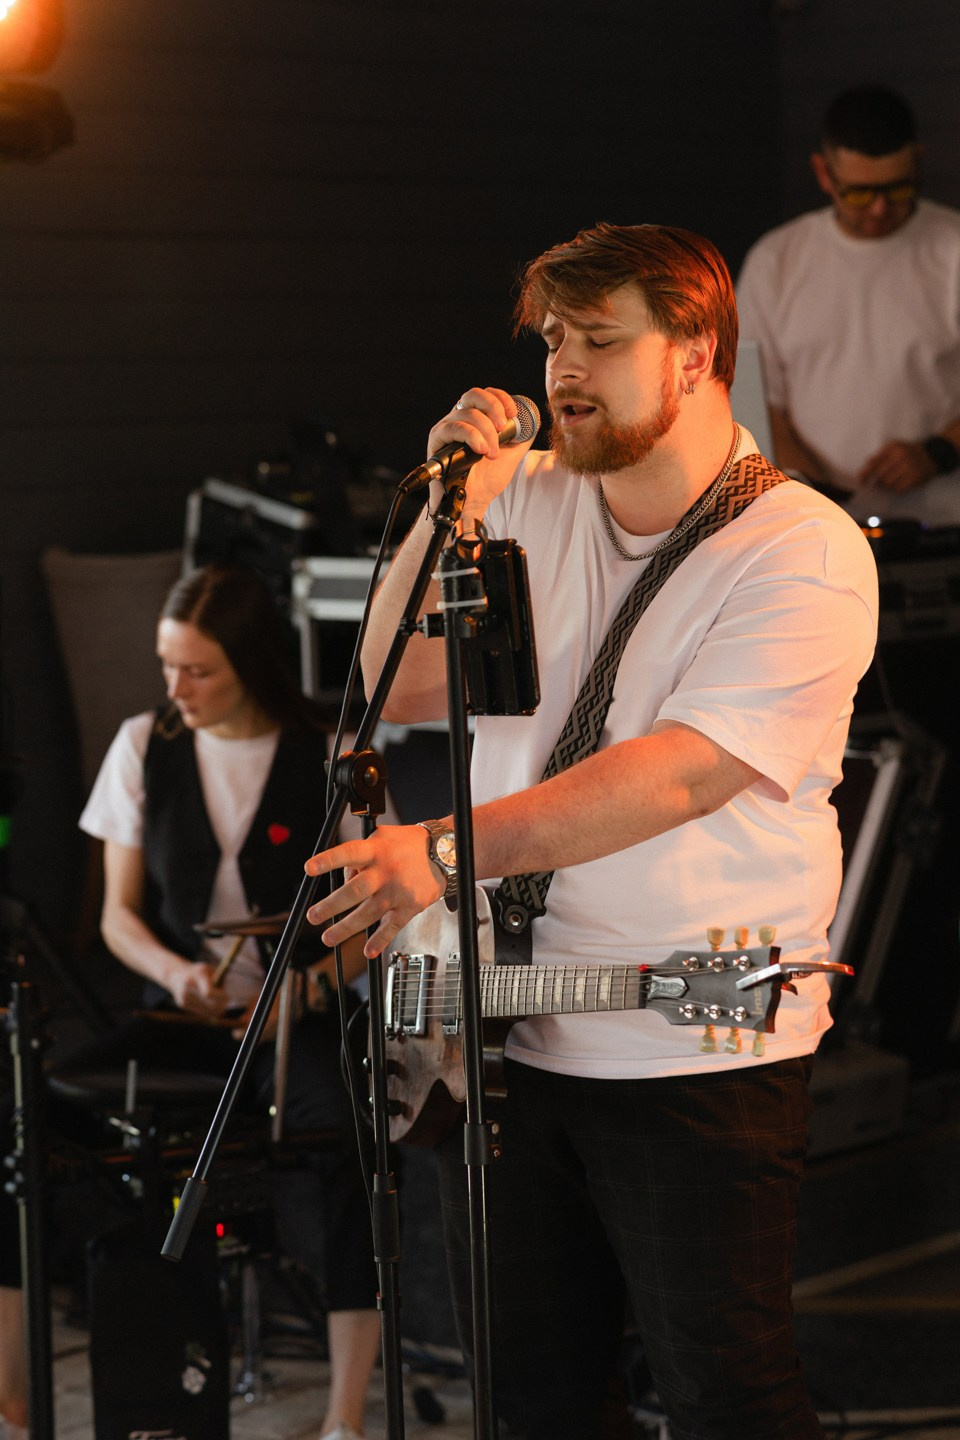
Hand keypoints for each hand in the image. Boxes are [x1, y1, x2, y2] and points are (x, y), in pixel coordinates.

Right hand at [167, 959, 233, 1020]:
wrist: (176, 974)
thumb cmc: (200, 971)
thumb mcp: (211, 970)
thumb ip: (221, 980)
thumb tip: (229, 996)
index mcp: (197, 975)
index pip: (209, 993)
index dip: (221, 997)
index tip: (228, 995)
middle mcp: (188, 987)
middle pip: (210, 1005)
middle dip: (222, 1005)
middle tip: (227, 1001)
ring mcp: (184, 997)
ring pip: (207, 1012)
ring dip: (217, 1009)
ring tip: (219, 1001)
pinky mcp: (183, 1004)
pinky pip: (201, 1012)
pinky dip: (209, 1010)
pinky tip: (210, 1003)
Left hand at [304, 824, 444, 958]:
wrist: (444, 851)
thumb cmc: (408, 844)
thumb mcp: (381, 837)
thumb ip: (359, 854)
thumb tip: (342, 878)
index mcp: (376, 850)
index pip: (348, 853)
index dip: (328, 860)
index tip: (309, 869)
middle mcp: (386, 871)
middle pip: (355, 890)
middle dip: (331, 905)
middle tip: (313, 915)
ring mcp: (398, 890)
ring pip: (369, 913)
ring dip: (346, 928)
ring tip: (328, 937)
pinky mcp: (411, 906)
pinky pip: (393, 926)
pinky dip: (380, 941)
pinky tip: (368, 951)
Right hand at [428, 387, 535, 532]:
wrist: (473, 502)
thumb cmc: (487, 480)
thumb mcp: (511, 454)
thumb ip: (522, 437)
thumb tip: (533, 420)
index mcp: (475, 419)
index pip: (485, 394)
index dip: (500, 398)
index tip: (512, 413)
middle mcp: (459, 418)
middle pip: (474, 395)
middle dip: (493, 407)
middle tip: (503, 428)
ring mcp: (447, 428)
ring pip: (468, 413)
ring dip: (486, 432)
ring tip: (492, 454)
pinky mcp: (437, 439)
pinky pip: (455, 427)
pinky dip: (472, 436)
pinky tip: (481, 450)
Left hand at [857, 439, 936, 492]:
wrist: (931, 454)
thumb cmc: (906, 452)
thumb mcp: (893, 448)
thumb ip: (878, 457)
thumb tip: (862, 474)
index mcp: (892, 448)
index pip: (873, 463)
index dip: (865, 474)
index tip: (861, 481)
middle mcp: (900, 456)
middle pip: (879, 475)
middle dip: (876, 482)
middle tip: (876, 484)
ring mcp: (909, 467)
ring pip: (888, 483)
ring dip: (886, 486)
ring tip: (888, 484)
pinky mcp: (915, 477)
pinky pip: (899, 488)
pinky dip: (895, 489)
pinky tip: (897, 485)